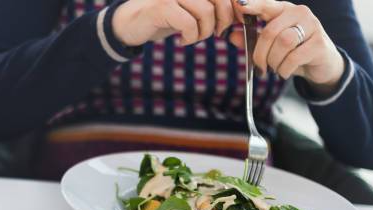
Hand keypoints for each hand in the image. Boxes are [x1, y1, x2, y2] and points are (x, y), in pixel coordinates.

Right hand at [113, 0, 236, 46]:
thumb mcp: (193, 9)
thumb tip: (241, 14)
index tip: (235, 23)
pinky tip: (183, 40)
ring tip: (194, 38)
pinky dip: (190, 37)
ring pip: (206, 12)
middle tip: (215, 33)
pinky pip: (189, 24)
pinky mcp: (162, 6)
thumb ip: (214, 6)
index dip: (235, 8)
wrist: (131, 23)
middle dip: (223, 21)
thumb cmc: (166, 17)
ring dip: (205, 32)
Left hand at [230, 0, 344, 94]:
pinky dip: (284, 69)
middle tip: (259, 67)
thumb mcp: (270, 47)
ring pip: (283, 43)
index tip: (238, 4)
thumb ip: (252, 40)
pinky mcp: (319, 43)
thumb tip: (231, 36)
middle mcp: (299, 13)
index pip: (266, 4)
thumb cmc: (293, 52)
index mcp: (284, 10)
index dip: (252, 5)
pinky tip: (285, 71)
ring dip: (274, 62)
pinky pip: (294, 58)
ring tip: (275, 68)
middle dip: (260, 54)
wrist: (322, 64)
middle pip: (270, 31)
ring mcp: (311, 26)